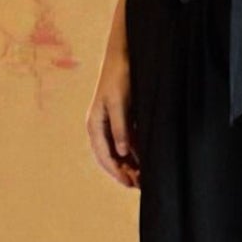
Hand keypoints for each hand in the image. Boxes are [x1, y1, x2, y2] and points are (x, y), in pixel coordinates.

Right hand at [85, 30, 140, 188]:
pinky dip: (135, 153)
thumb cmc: (120, 76)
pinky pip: (126, 142)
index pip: (104, 156)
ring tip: (145, 178)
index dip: (116, 171)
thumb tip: (121, 152)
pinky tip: (146, 161)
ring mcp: (110, 124)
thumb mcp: (120, 102)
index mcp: (95, 125)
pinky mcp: (121, 120)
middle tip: (140, 185)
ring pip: (119, 152)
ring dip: (130, 165)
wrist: (123, 55)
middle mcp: (99, 127)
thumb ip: (120, 128)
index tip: (129, 183)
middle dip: (124, 172)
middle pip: (110, 158)